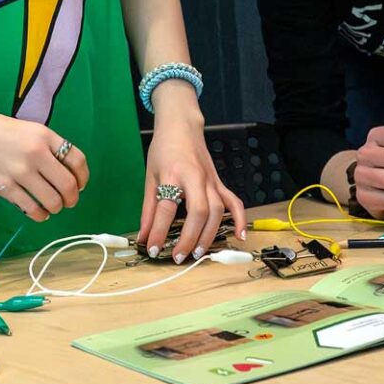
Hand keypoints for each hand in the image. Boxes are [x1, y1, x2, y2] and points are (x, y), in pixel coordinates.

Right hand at [0, 104, 87, 221]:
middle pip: (68, 184)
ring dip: (56, 207)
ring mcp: (20, 171)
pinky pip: (31, 208)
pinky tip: (38, 212)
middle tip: (68, 202)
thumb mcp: (27, 130)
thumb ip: (46, 147)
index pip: (77, 160)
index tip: (80, 185)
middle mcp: (36, 152)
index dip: (83, 177)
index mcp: (44, 135)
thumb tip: (64, 173)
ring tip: (52, 207)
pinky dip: (39, 214)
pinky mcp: (4, 186)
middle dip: (72, 198)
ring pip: (52, 200)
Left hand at [136, 108, 247, 261]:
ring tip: (197, 253)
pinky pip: (234, 202)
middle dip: (189, 237)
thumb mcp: (150, 177)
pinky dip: (240, 219)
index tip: (152, 248)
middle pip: (198, 211)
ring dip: (209, 235)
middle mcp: (195, 177)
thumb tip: (143, 236)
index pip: (166, 207)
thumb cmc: (164, 150)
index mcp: (173, 174)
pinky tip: (239, 236)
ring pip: (217, 211)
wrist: (181, 126)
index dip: (158, 231)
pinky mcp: (220, 182)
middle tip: (178, 256)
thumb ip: (148, 209)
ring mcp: (211, 180)